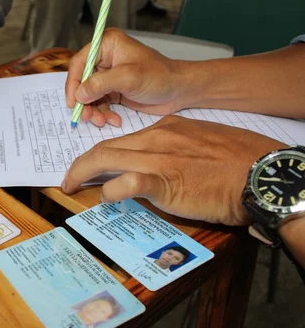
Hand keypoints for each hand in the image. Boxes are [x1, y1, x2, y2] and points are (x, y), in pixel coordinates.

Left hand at [60, 116, 284, 225]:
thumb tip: (158, 167)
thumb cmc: (237, 161)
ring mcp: (159, 158)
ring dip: (82, 173)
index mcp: (166, 128)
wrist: (259, 172)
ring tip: (71, 187)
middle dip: (80, 163)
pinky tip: (107, 199)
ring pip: (106, 157)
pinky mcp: (165, 181)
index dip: (100, 153)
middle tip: (68, 178)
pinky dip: (111, 190)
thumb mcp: (201, 144)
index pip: (122, 140)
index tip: (90, 164)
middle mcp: (156, 138)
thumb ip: (176, 151)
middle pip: (105, 147)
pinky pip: (128, 182)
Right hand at [65, 28, 183, 127]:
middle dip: (84, 101)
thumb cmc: (160, 76)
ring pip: (89, 95)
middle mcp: (105, 58)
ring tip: (103, 121)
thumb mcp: (129, 78)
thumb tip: (79, 94)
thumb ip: (101, 84)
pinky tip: (114, 119)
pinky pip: (99, 103)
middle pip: (82, 81)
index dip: (73, 83)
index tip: (73, 102)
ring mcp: (109, 75)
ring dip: (94, 110)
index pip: (80, 63)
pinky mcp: (114, 90)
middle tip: (86, 117)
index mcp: (107, 45)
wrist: (179, 91)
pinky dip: (104, 113)